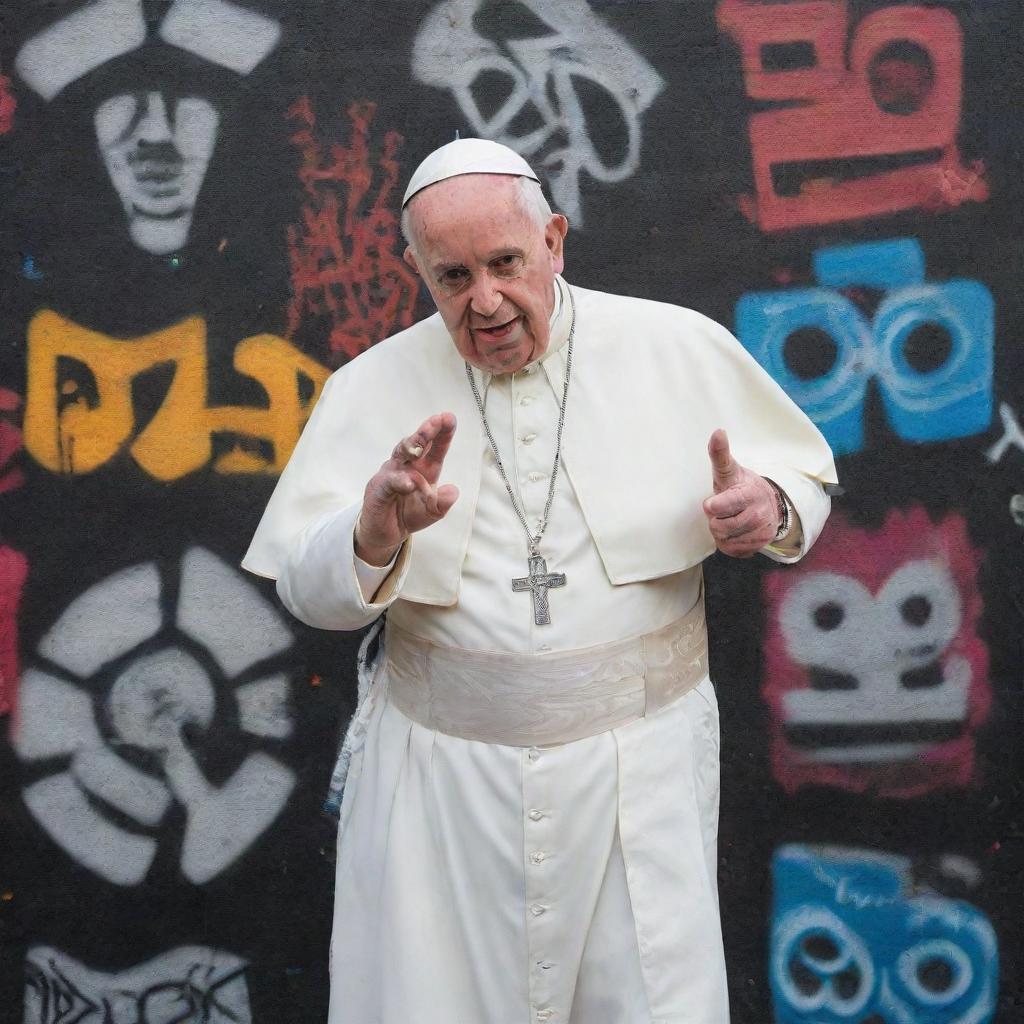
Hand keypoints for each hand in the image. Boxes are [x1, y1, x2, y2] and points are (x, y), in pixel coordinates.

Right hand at [355, 412, 459, 565]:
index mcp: (424, 468)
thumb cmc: (409, 514)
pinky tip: (409, 483)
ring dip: (411, 447)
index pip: (435, 447)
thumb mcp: (433, 511)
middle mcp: (406, 465)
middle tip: (437, 421)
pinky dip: (399, 481)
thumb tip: (453, 491)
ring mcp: (390, 474)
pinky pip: (390, 482)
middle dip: (426, 431)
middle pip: (416, 443)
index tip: (450, 419)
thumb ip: (443, 502)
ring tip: (420, 445)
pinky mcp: (378, 488)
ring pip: (400, 455)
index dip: (443, 433)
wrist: (386, 532)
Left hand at [702, 429, 780, 557]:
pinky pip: (732, 550)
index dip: (712, 506)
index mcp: (749, 494)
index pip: (719, 506)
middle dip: (716, 519)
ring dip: (721, 532)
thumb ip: (720, 455)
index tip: (713, 502)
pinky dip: (729, 543)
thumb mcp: (730, 471)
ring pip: (724, 540)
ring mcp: (761, 532)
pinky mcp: (760, 546)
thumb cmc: (741, 486)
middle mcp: (759, 514)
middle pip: (719, 527)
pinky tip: (736, 531)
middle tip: (724, 510)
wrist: (769, 505)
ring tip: (730, 518)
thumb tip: (717, 432)